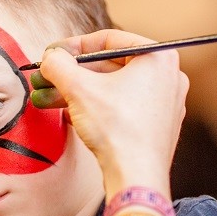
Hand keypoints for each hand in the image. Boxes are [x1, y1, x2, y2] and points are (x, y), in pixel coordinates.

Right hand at [33, 29, 188, 195]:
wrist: (136, 176)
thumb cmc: (117, 129)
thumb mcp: (78, 88)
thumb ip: (59, 65)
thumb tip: (49, 58)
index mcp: (158, 57)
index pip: (109, 39)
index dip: (74, 46)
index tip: (54, 54)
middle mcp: (167, 76)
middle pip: (110, 65)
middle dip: (73, 73)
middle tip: (48, 77)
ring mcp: (164, 103)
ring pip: (114, 88)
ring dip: (79, 92)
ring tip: (49, 98)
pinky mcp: (156, 126)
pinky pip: (122, 106)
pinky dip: (97, 107)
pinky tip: (71, 114)